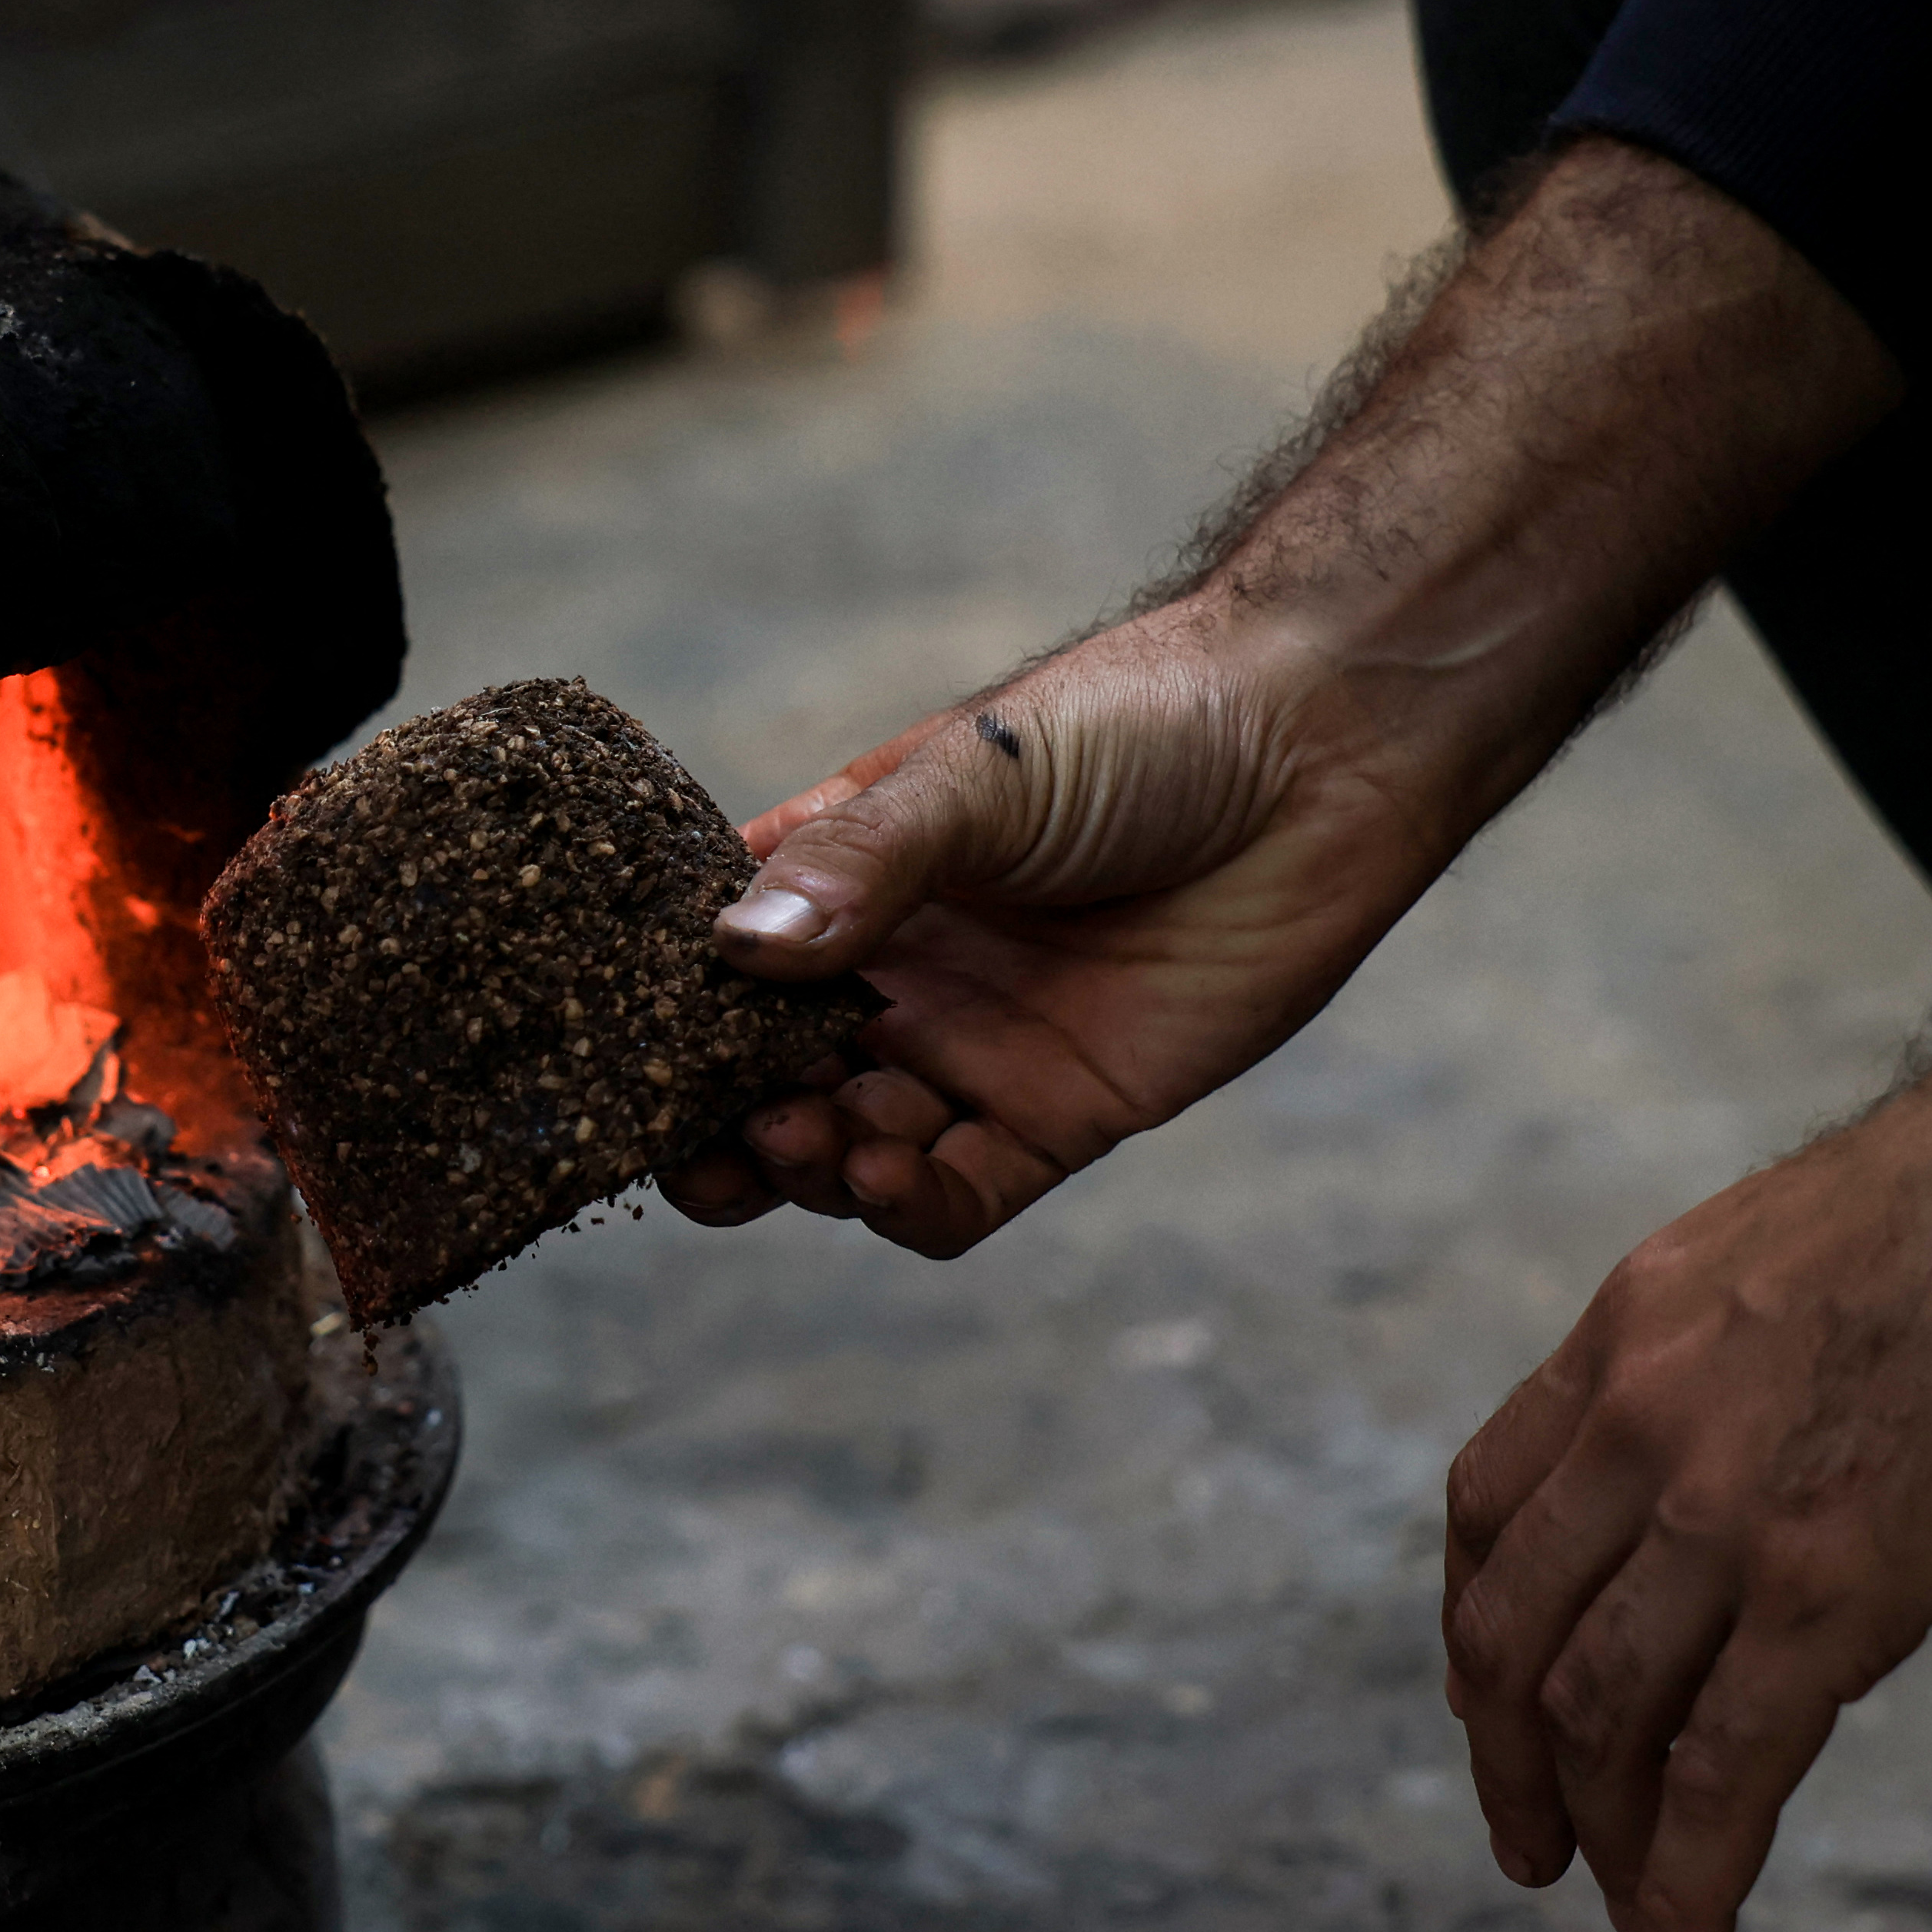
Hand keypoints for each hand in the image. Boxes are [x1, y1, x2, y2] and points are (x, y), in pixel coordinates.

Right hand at [662, 599, 1452, 1254]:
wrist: (1319, 750)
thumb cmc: (1137, 726)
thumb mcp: (974, 777)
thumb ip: (859, 865)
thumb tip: (734, 954)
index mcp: (844, 878)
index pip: (714, 963)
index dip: (657, 1015)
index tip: (612, 1053)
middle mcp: (892, 974)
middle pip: (763, 1080)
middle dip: (718, 1123)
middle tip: (704, 1140)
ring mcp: (971, 1049)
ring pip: (846, 1147)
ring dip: (809, 1164)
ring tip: (814, 1137)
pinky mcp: (1061, 1114)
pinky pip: (961, 1195)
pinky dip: (908, 1204)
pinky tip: (885, 1177)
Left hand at [1442, 977, 1931, 1931]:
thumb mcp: (1750, 1265)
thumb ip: (1695, 1370)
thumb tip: (1695, 1467)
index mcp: (1614, 1343)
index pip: (1482, 1510)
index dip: (1473, 1624)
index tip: (1485, 1699)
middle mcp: (1634, 1429)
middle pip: (1510, 1632)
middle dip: (1506, 1759)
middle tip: (1528, 1844)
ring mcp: (1722, 1515)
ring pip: (1599, 1715)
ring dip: (1597, 1834)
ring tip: (1616, 1909)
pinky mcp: (1830, 1590)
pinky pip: (1723, 1769)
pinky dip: (1687, 1880)